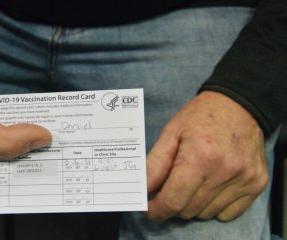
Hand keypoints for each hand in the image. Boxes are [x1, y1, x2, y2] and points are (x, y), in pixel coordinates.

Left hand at [147, 91, 266, 221]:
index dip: (157, 210)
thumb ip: (154, 164)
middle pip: (188, 210)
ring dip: (193, 205)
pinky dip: (214, 206)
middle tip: (169, 190)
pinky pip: (228, 213)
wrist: (240, 104)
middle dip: (173, 204)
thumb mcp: (170, 133)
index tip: (150, 211)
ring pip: (206, 214)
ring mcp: (243, 179)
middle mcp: (224, 170)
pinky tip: (210, 186)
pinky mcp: (256, 184)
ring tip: (192, 182)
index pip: (173, 200)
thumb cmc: (201, 116)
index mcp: (199, 155)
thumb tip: (144, 191)